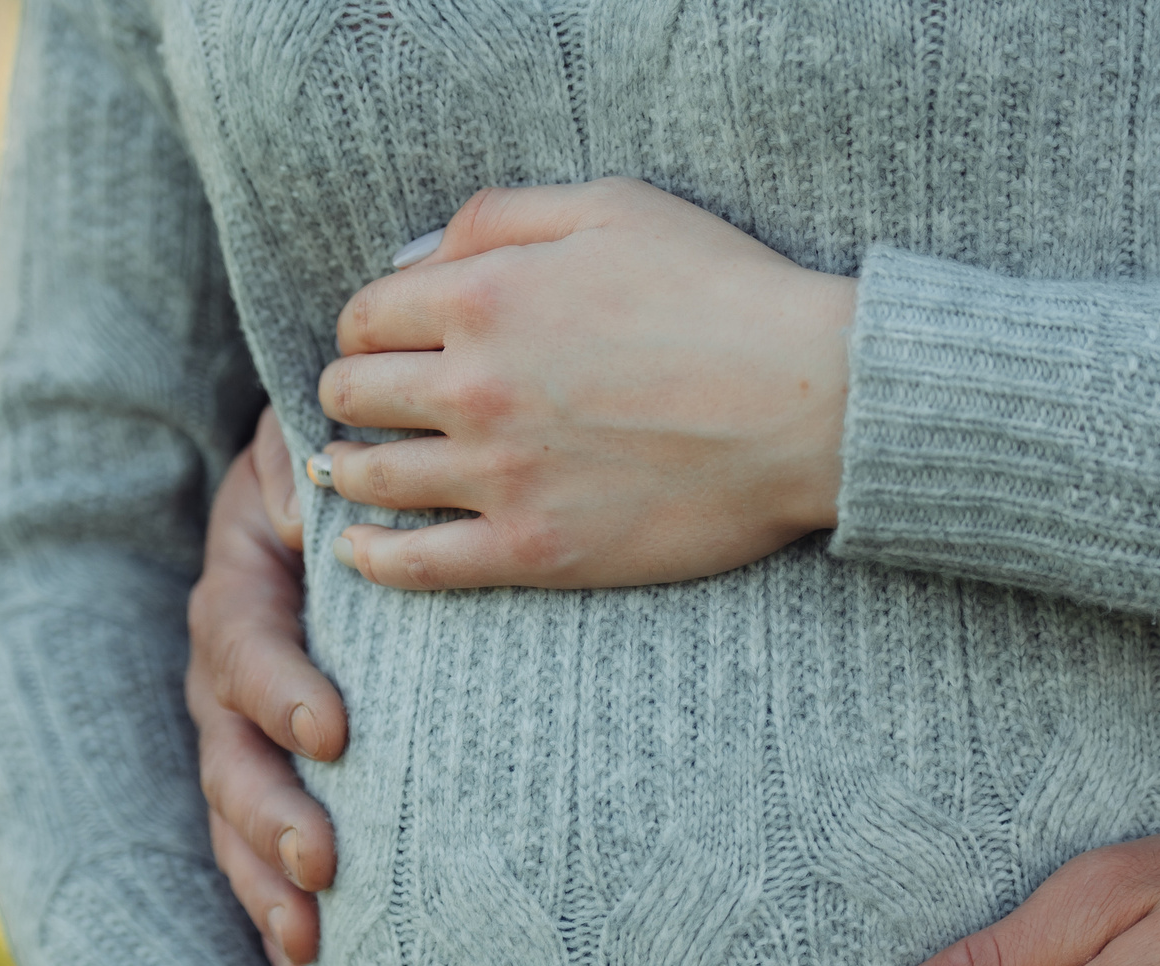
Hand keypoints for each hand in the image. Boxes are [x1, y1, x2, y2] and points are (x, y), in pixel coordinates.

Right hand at [187, 409, 348, 965]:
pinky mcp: (272, 775)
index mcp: (240, 583)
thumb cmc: (349, 466)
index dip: (280, 689)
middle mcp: (224, 668)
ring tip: (310, 942)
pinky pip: (259, 853)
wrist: (341, 487)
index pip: (245, 644)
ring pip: (233, 818)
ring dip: (266, 884)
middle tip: (321, 863)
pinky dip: (278, 915)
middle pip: (230, 752)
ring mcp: (239, 731)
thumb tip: (315, 507)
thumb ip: (314, 465)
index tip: (334, 732)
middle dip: (271, 815)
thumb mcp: (320, 444)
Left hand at [314, 178, 855, 589]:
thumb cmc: (725, 293)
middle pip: (353, 394)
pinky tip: (360, 549)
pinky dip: (374, 557)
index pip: (366, 315)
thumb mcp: (612, 208)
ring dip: (349, 469)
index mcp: (483, 294)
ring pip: (369, 476)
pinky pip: (417, 564)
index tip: (386, 344)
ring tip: (351, 471)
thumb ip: (499, 217)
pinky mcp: (534, 550)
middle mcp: (473, 384)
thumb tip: (413, 257)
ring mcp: (499, 474)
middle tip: (369, 406)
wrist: (810, 404)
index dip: (367, 328)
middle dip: (353, 394)